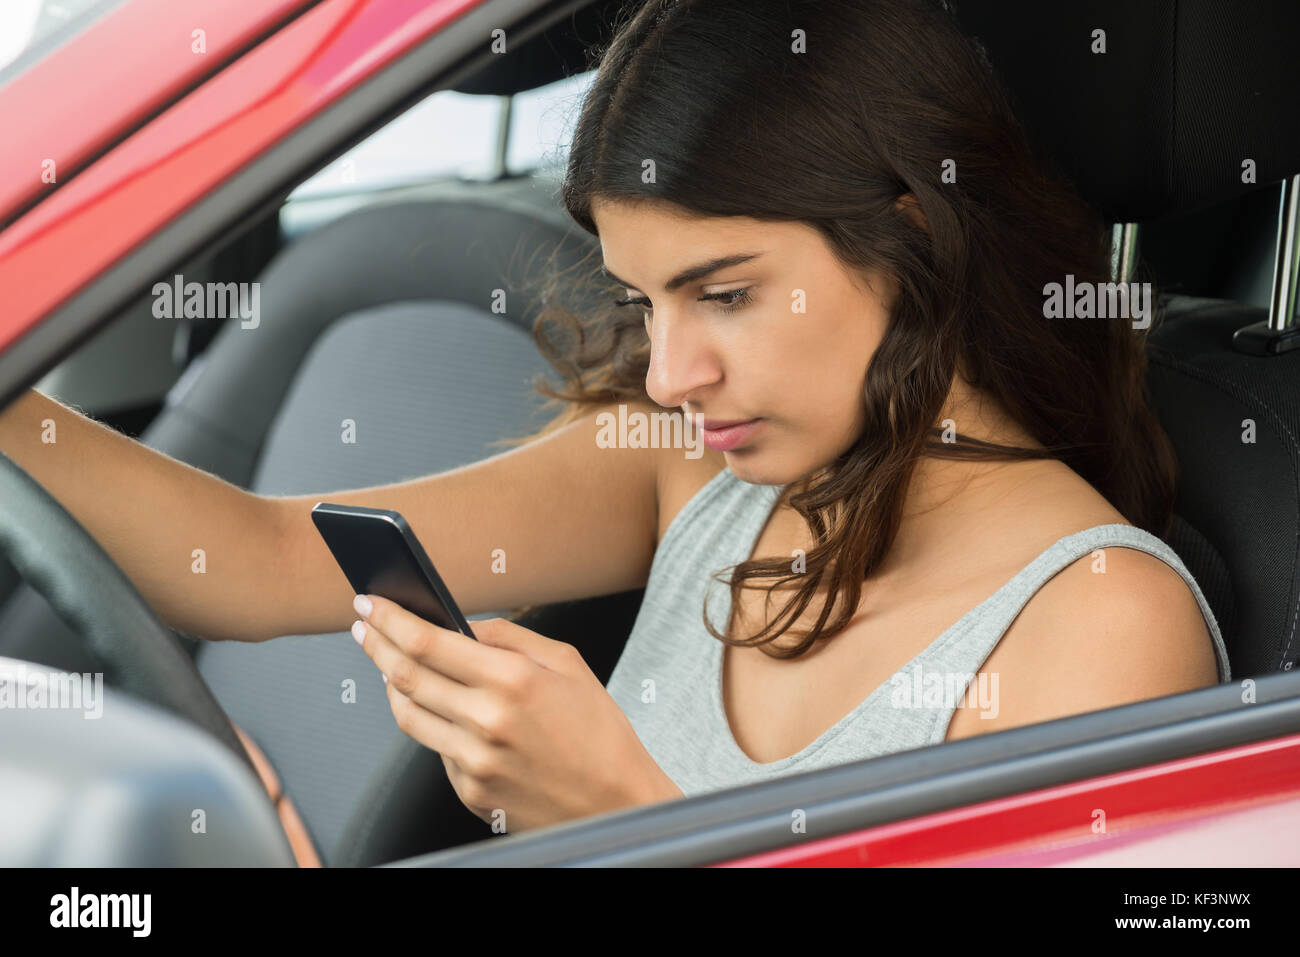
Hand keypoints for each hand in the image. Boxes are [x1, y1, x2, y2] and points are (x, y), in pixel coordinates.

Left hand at [350, 594, 682, 832]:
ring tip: (390, 665)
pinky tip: (446, 713)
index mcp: (512, 680)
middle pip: (404, 677)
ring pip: (408, 716)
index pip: (426, 642)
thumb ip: (510, 638)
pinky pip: (436, 750)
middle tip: (363, 626)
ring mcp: (474, 762)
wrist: (617, 802)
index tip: (370, 604)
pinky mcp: (471, 793)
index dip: (389, 619)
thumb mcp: (568, 663)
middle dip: (375, 645)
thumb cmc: (599, 732)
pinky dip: (434, 726)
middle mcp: (486, 722)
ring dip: (390, 685)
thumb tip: (463, 626)